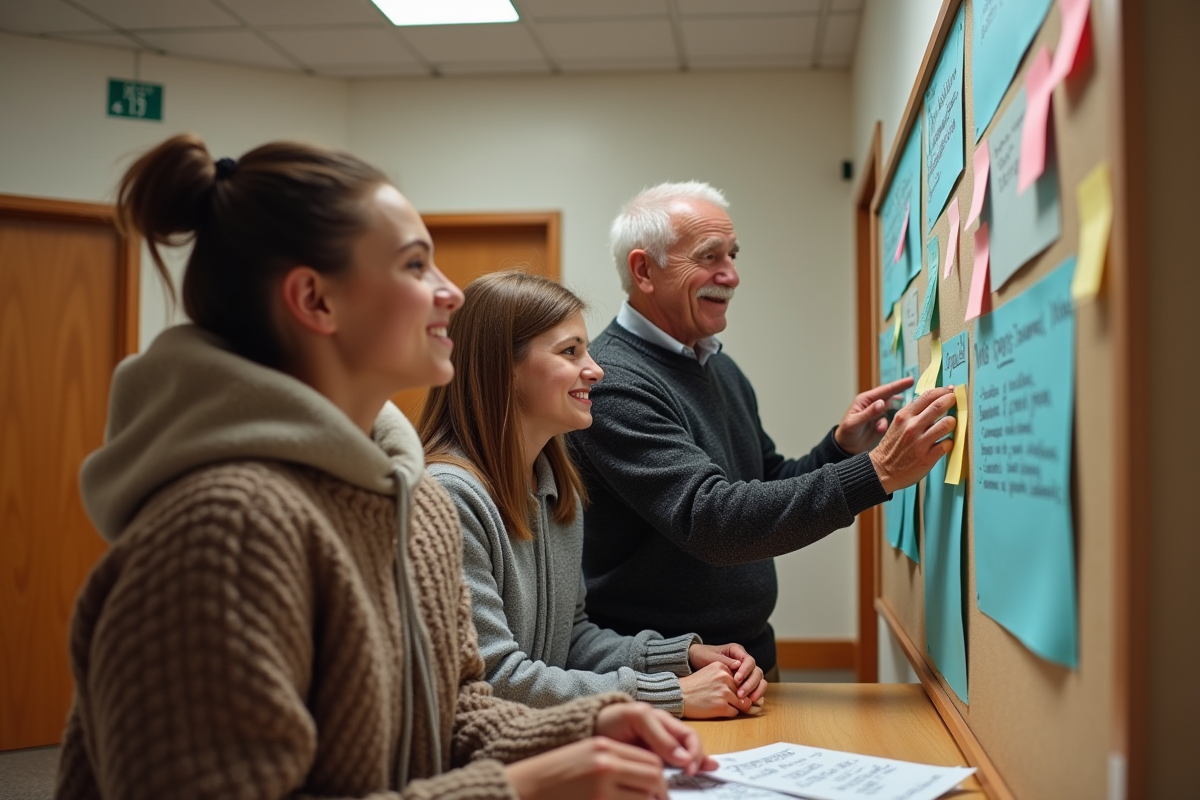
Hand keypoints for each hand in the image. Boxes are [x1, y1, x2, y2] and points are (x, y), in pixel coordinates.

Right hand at [504, 737, 667, 799]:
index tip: (659, 789)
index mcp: (603, 747)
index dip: (659, 777)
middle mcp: (606, 765)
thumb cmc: (552, 775)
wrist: (522, 788)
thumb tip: (649, 778)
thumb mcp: (585, 756)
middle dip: (659, 793)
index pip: (650, 761)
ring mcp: (602, 790)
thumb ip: (615, 762)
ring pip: (644, 798)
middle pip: (653, 778)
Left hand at [594, 702, 716, 774]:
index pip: (690, 737)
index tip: (688, 768)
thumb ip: (659, 735)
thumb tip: (685, 759)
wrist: (589, 730)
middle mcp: (666, 737)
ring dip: (695, 768)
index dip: (694, 751)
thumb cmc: (613, 720)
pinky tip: (692, 777)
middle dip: (698, 762)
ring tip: (701, 776)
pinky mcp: (649, 764)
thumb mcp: (637, 719)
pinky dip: (681, 774)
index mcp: (665, 722)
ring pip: (684, 761)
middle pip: (691, 750)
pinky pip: (669, 770)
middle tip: (691, 776)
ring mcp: (659, 751)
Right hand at [679, 662, 754, 718]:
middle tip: (723, 700)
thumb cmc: (693, 686)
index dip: (736, 688)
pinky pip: (735, 712)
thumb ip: (726, 677)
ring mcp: (724, 692)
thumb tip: (747, 691)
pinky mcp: (722, 706)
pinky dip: (729, 713)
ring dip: (734, 706)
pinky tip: (717, 709)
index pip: (740, 679)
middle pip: (742, 691)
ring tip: (720, 704)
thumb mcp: (710, 673)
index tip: (726, 691)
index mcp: (722, 667)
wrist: (678, 696)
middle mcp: (725, 678)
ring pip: (742, 703)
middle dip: (737, 698)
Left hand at [688, 643, 766, 704]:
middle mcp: (744, 661)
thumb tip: (738, 665)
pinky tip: (750, 703)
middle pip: (756, 672)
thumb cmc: (702, 656)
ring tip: (748, 701)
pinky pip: (754, 688)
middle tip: (741, 694)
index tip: (737, 680)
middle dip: (751, 684)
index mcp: (737, 651)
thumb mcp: (710, 657)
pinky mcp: (744, 682)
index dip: (745, 671)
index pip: (749, 661)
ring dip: (755, 691)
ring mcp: (745, 672)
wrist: (694, 661)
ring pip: (758, 681)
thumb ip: (724, 661)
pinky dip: (754, 695)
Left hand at [833, 377, 914, 453]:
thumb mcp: (855, 423)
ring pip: (893, 410)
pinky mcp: (882, 423)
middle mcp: (874, 404)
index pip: (884, 390)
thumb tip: (882, 403)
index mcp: (865, 400)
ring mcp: (878, 414)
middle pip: (891, 396)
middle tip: (918, 393)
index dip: (898, 385)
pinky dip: (888, 426)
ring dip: (893, 417)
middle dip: (902, 395)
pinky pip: (892, 422)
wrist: (846, 447)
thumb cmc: (846, 433)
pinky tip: (879, 431)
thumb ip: (869, 413)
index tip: (911, 380)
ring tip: (881, 426)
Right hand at [868, 386, 957, 493]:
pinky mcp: (927, 458)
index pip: (928, 396)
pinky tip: (945, 443)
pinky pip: (947, 444)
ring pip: (947, 424)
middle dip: (952, 400)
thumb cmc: (893, 446)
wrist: (882, 470)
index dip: (943, 391)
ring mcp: (920, 442)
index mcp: (904, 416)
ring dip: (953, 422)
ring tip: (951, 424)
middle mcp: (912, 427)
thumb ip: (914, 413)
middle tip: (957, 401)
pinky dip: (950, 442)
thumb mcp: (898, 424)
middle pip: (939, 406)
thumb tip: (934, 402)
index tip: (950, 391)